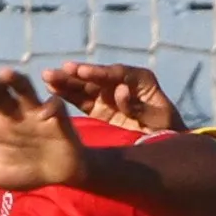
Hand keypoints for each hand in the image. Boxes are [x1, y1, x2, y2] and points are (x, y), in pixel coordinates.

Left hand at [0, 71, 93, 193]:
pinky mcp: (55, 115)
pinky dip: (50, 107)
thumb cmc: (23, 170)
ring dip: (15, 80)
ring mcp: (33, 111)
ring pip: (23, 88)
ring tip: (6, 74)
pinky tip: (44, 115)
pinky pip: (54, 105)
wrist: (57, 175)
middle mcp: (10, 112)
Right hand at [43, 62, 187, 133]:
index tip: (80, 72)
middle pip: (96, 77)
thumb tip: (121, 91)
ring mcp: (110, 95)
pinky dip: (68, 95)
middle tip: (57, 71)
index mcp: (140, 80)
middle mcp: (123, 83)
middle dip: (76, 75)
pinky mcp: (101, 108)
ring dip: (67, 82)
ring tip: (47, 77)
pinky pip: (82, 100)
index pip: (115, 74)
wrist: (168, 144)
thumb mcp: (158, 118)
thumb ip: (138, 106)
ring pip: (85, 87)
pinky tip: (52, 90)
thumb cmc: (168, 130)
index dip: (97, 73)